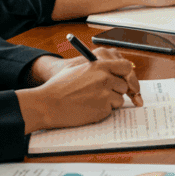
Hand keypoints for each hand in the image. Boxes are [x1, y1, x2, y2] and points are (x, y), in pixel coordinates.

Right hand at [16, 47, 140, 133]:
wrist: (48, 104)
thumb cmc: (60, 86)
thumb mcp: (79, 68)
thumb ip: (98, 66)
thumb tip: (115, 70)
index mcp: (99, 65)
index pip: (126, 66)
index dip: (127, 74)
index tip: (125, 79)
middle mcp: (105, 79)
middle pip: (124, 85)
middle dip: (116, 89)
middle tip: (104, 93)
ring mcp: (105, 95)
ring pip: (119, 99)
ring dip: (110, 101)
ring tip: (92, 100)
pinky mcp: (103, 109)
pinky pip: (111, 110)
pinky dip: (103, 110)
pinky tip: (89, 108)